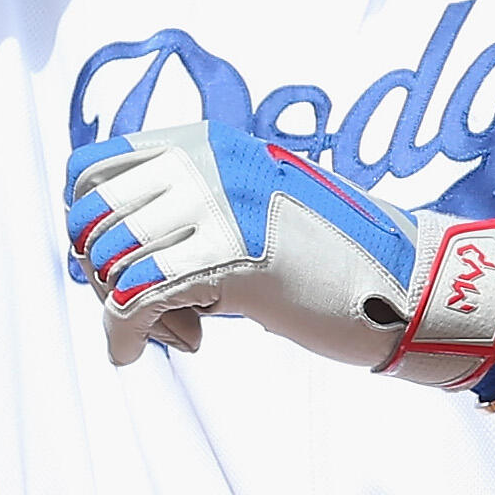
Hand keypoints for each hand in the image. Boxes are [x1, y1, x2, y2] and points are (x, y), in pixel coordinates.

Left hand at [64, 121, 494, 384]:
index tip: (121, 264)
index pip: (88, 169)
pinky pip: (130, 300)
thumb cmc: (329, 258)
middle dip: (99, 274)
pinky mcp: (227, 258)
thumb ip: (185, 209)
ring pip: (106, 263)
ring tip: (180, 328)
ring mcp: (213, 205)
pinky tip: (151, 352)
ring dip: (123, 310)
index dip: (88, 226)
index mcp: (202, 142)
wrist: (408, 282)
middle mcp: (200, 162)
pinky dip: (124, 337)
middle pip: (87, 219)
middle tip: (148, 305)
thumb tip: (98, 250)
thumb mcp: (247, 208)